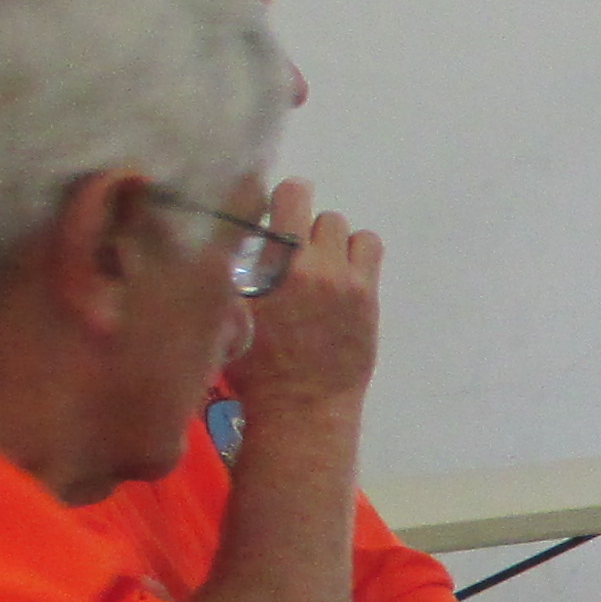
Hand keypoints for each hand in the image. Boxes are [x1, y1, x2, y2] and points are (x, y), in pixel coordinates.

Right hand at [230, 180, 384, 415]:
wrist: (302, 405)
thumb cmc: (256, 365)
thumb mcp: (229, 312)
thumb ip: (232, 271)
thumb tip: (229, 238)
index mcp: (281, 263)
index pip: (292, 196)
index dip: (285, 198)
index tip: (278, 211)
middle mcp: (320, 266)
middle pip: (322, 216)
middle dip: (307, 229)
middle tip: (293, 256)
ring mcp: (351, 282)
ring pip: (351, 233)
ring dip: (334, 243)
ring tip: (319, 269)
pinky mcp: (369, 300)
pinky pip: (370, 254)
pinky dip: (356, 258)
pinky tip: (339, 281)